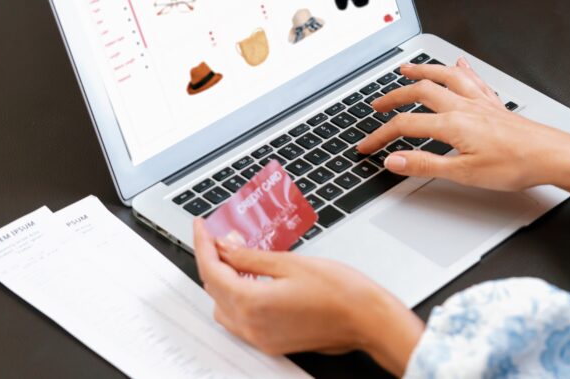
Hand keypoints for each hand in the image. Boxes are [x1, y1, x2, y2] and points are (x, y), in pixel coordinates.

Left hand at [192, 219, 422, 374]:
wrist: (367, 320)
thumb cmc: (340, 291)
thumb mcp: (292, 263)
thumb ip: (253, 257)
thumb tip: (227, 247)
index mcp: (252, 304)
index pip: (213, 270)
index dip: (203, 244)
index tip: (201, 227)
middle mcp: (251, 326)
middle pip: (214, 290)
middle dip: (211, 260)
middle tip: (216, 236)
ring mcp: (261, 338)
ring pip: (224, 307)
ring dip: (222, 281)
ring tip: (233, 255)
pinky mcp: (273, 343)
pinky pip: (240, 320)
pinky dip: (237, 298)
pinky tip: (250, 279)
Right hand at [357, 57, 569, 194]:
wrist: (553, 155)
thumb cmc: (516, 165)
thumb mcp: (465, 174)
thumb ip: (426, 165)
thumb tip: (394, 161)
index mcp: (453, 124)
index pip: (405, 126)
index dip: (381, 135)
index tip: (367, 146)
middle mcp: (465, 107)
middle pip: (421, 92)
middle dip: (394, 96)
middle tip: (378, 104)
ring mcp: (481, 102)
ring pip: (446, 77)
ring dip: (423, 70)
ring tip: (407, 69)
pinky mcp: (495, 105)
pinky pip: (473, 79)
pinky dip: (461, 69)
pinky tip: (458, 62)